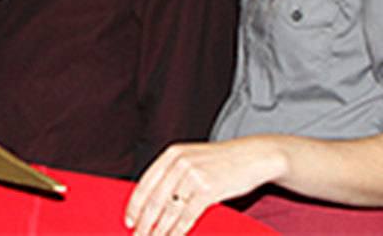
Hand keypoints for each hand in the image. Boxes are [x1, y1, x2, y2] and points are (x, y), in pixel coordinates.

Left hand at [125, 137, 284, 235]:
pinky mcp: (208, 189)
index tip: (129, 220)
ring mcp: (194, 176)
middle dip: (144, 222)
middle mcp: (179, 163)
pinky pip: (188, 215)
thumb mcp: (192, 159)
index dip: (135, 205)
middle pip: (154, 199)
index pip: (145, 183)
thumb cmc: (221, 162)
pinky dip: (178, 231)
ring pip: (169, 210)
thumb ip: (173, 173)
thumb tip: (153, 201)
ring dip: (159, 230)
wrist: (253, 156)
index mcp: (171, 154)